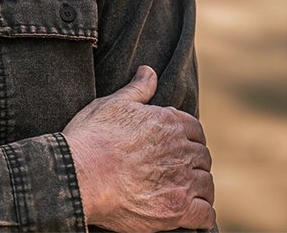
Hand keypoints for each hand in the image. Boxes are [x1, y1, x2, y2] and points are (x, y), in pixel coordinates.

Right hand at [63, 65, 214, 232]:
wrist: (79, 173)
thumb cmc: (92, 136)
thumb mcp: (111, 104)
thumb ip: (137, 89)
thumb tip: (149, 71)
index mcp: (167, 121)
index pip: (194, 129)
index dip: (186, 137)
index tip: (175, 146)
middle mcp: (180, 149)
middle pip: (202, 157)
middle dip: (191, 162)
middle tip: (172, 169)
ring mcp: (181, 181)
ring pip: (205, 184)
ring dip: (196, 187)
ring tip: (179, 190)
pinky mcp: (178, 210)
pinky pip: (206, 215)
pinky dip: (201, 214)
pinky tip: (187, 211)